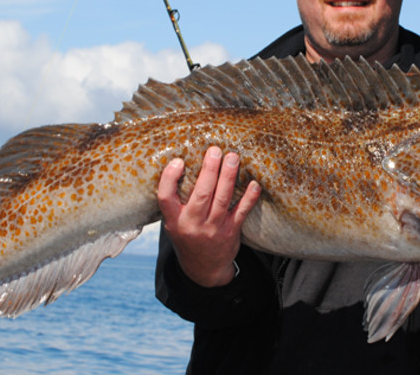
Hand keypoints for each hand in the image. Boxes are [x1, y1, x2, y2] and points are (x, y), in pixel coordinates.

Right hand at [157, 146, 260, 286]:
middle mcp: (192, 224)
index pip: (165, 197)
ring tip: (233, 157)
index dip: (170, 178)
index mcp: (174, 220)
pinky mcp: (231, 232)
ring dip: (228, 176)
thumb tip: (184, 163)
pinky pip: (241, 211)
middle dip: (209, 170)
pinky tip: (254, 183)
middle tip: (215, 150)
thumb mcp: (175, 223)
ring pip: (222, 199)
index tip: (178, 161)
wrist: (204, 269)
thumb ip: (177, 201)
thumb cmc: (188, 236)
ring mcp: (213, 229)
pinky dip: (249, 197)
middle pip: (201, 194)